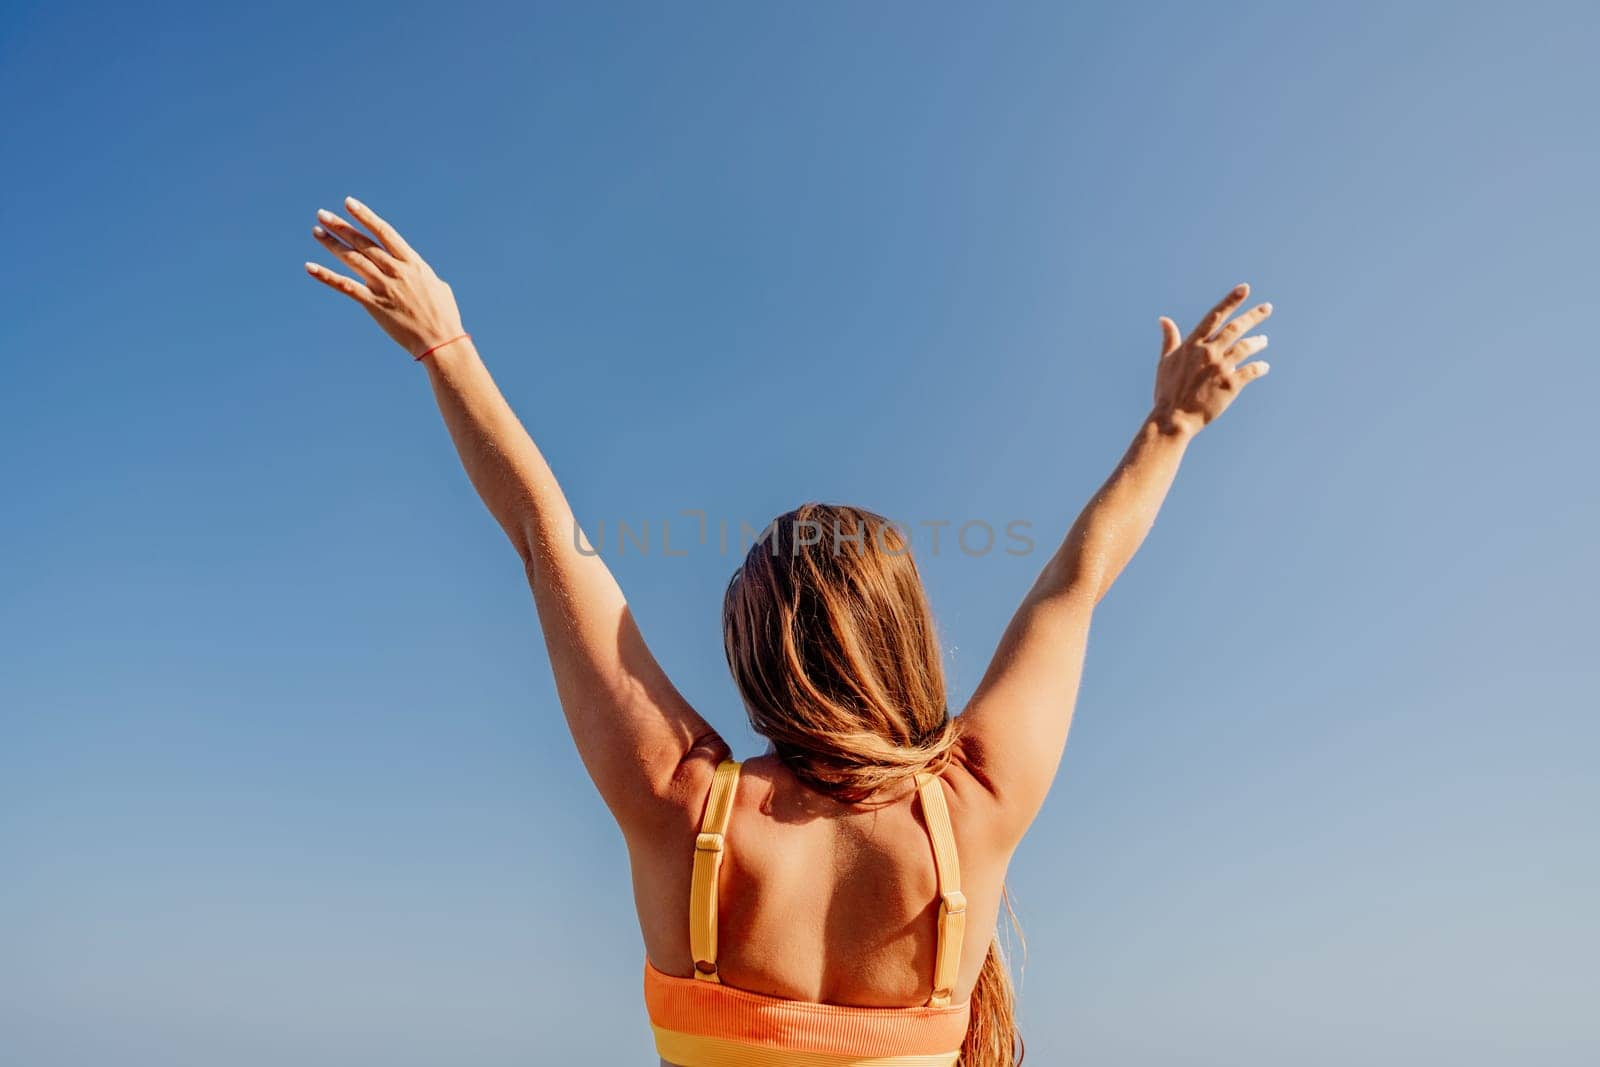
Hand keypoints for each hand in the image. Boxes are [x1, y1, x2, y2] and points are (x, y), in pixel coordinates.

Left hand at [304, 197, 465, 357]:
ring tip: (316, 231)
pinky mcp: (374, 305)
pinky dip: (327, 276)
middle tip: (322, 214)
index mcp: (413, 263)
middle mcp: (396, 271)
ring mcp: (384, 287)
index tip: (349, 203)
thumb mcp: (438, 286)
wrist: (441, 341)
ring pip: (352, 260)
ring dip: (332, 244)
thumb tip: (418, 271)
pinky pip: (346, 287)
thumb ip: (422, 274)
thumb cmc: (444, 315)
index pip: (384, 232)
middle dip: (342, 226)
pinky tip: (310, 267)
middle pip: (363, 243)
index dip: (365, 216)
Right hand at [1152, 283, 1271, 434]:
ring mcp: (1220, 368)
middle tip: (1267, 308)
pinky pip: (1251, 371)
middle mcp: (1208, 352)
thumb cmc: (1167, 392)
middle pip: (1236, 328)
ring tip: (1264, 341)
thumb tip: (1164, 319)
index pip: (1215, 316)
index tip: (1244, 288)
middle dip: (1254, 316)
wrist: (1173, 419)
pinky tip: (1264, 367)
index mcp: (1192, 345)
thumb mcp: (1165, 362)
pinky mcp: (1230, 384)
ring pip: (1246, 347)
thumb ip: (1169, 339)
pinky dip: (1260, 367)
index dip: (1230, 300)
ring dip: (1258, 342)